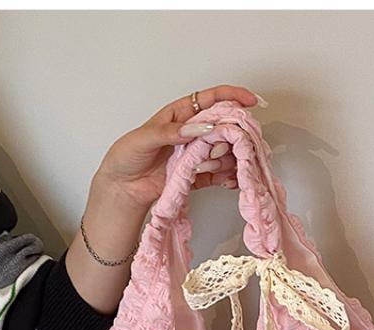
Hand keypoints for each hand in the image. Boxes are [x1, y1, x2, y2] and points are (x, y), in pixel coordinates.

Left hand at [94, 84, 260, 208]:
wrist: (122, 188)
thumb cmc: (126, 157)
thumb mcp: (144, 138)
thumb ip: (172, 132)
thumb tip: (200, 127)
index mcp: (179, 115)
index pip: (210, 100)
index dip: (232, 96)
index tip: (250, 101)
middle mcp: (191, 133)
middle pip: (223, 127)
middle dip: (229, 135)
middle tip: (218, 147)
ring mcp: (196, 155)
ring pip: (224, 151)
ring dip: (222, 158)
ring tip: (205, 166)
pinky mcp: (197, 175)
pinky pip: (219, 174)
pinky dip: (226, 176)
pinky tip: (227, 179)